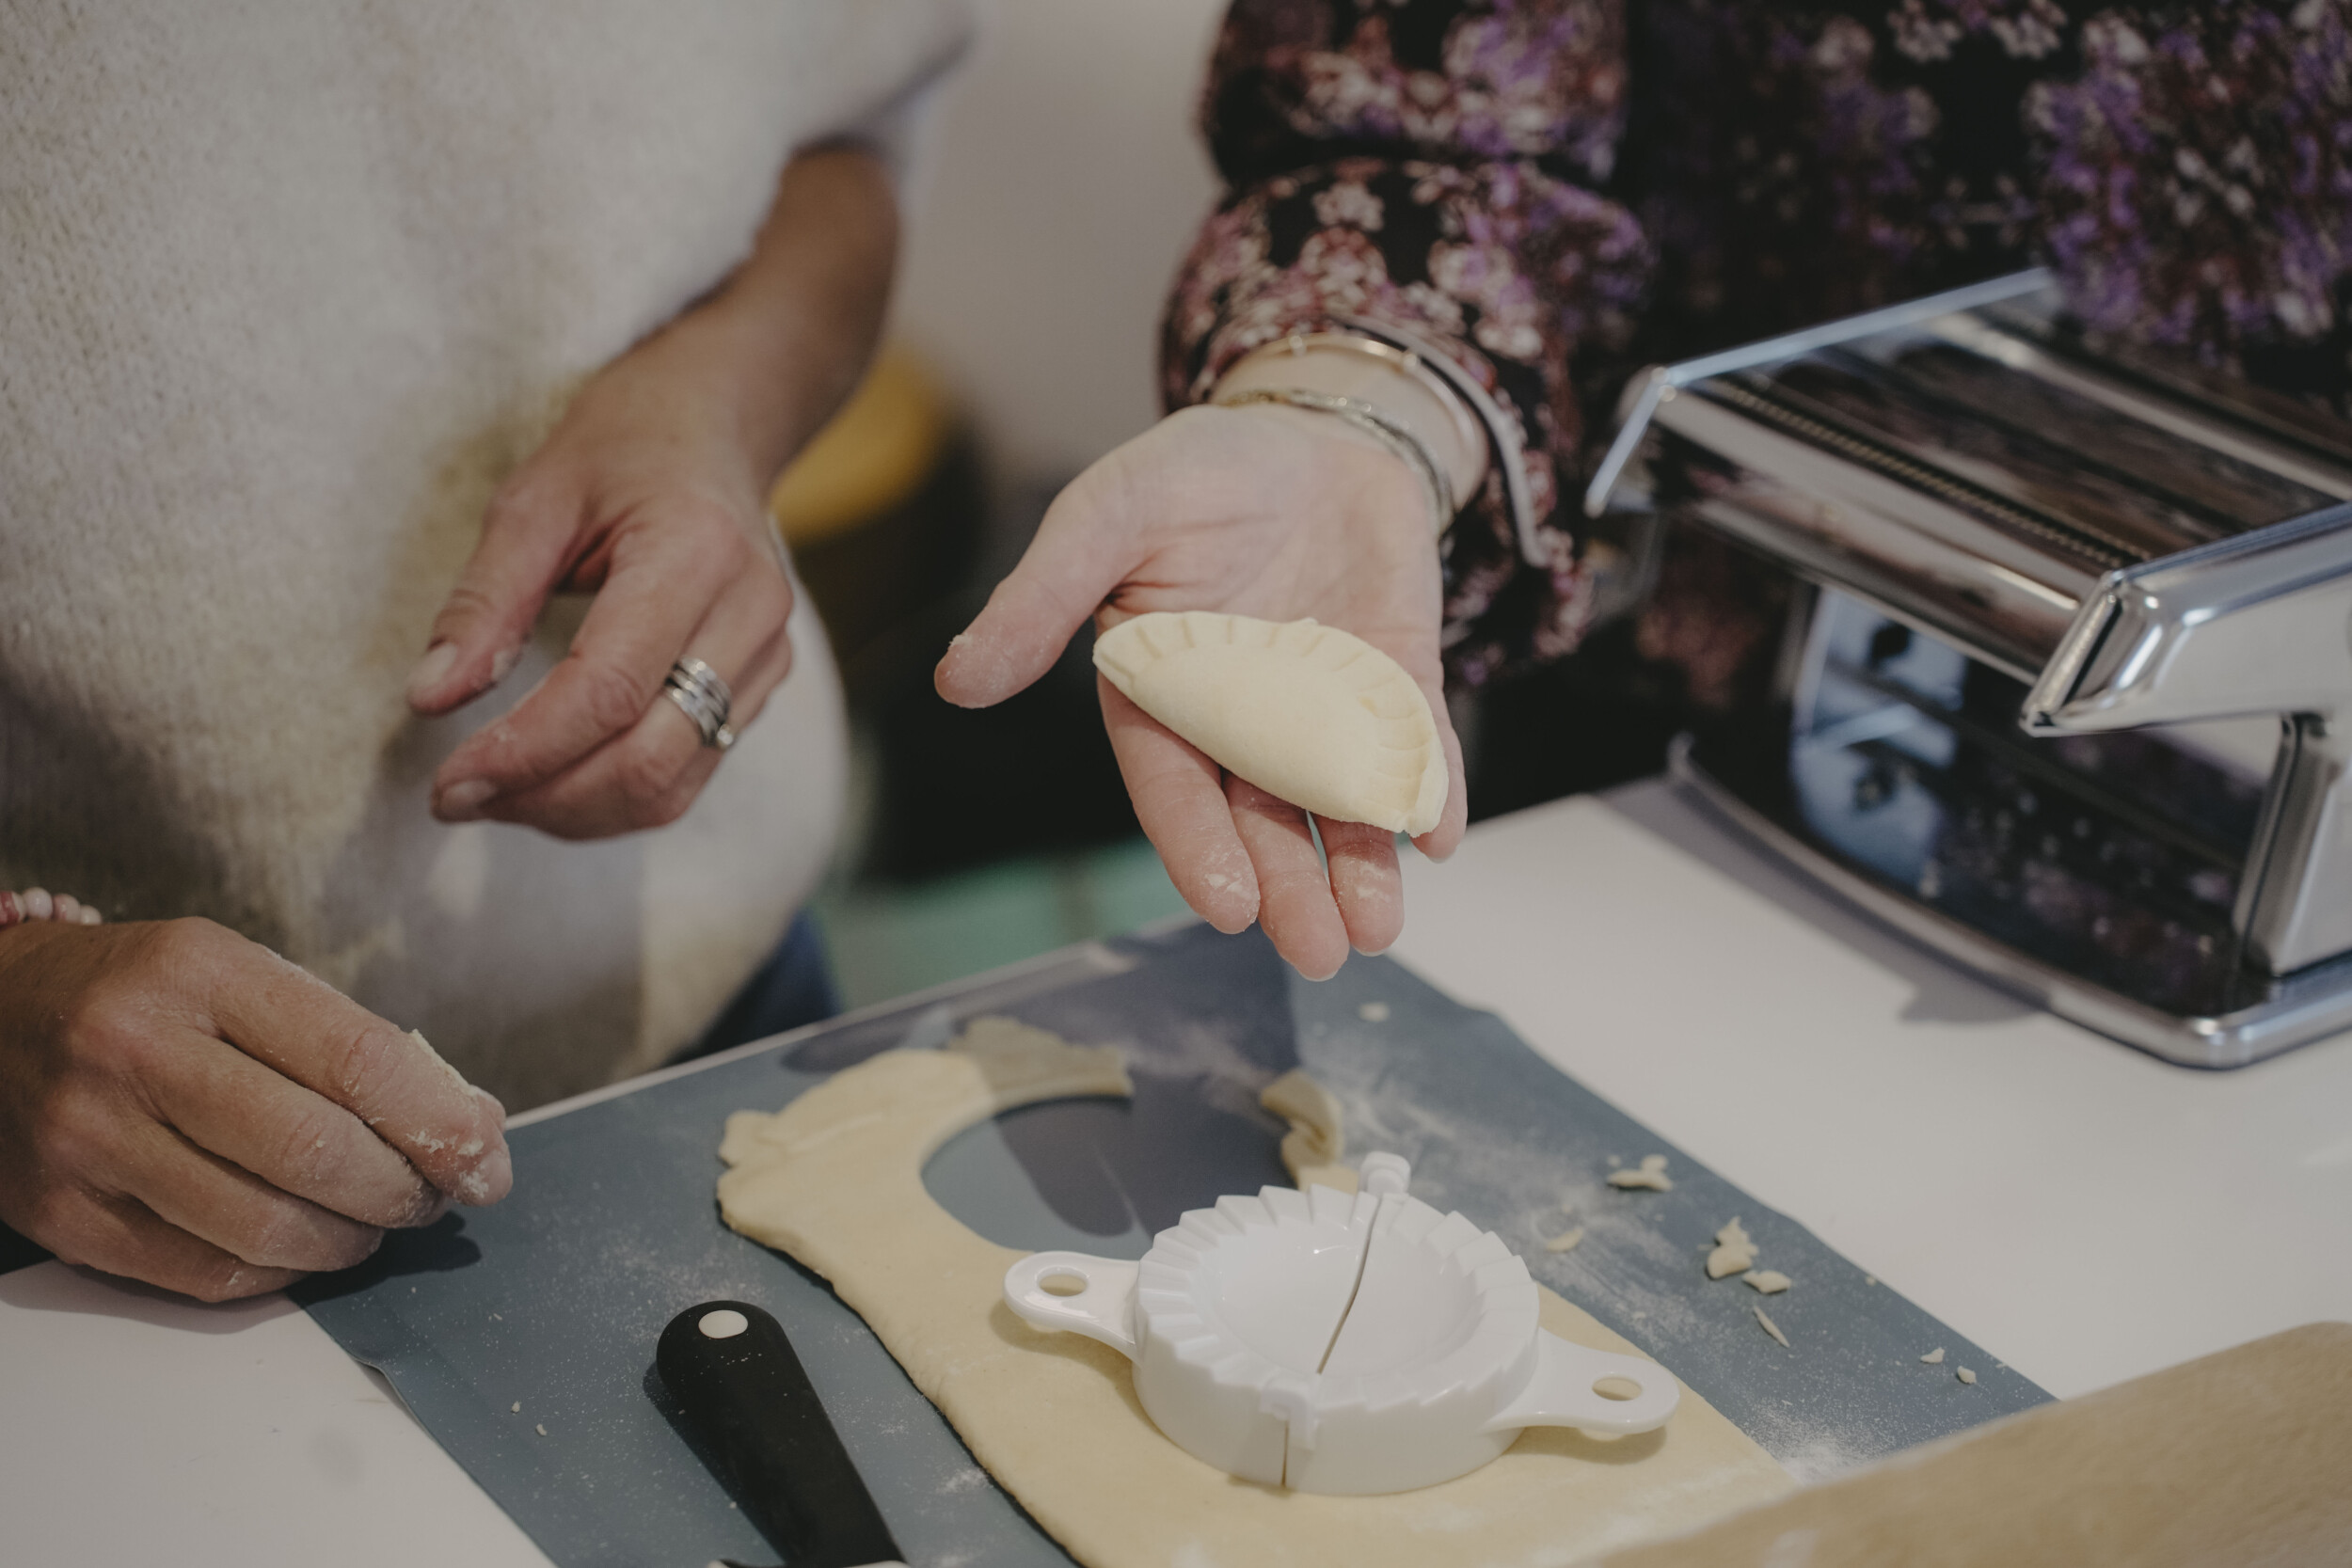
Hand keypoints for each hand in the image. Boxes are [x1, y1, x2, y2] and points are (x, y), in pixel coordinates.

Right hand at [0, 919, 511, 1301]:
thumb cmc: (145, 995)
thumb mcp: (241, 976)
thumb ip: (348, 1044)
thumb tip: (470, 1125)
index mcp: (201, 972)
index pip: (358, 1059)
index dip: (441, 1123)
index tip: (486, 1158)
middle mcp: (137, 1050)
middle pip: (318, 1152)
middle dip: (406, 1190)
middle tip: (436, 1195)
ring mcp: (90, 1138)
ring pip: (268, 1226)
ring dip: (352, 1239)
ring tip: (374, 1221)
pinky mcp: (63, 1215)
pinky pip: (207, 1272)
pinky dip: (283, 1270)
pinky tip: (306, 1243)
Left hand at [404, 336, 799, 837]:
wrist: (716, 426)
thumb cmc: (622, 449)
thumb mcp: (536, 499)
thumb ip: (485, 601)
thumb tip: (430, 698)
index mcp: (696, 553)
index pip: (609, 690)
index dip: (525, 751)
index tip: (447, 783)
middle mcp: (750, 615)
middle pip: (649, 758)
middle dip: (544, 798)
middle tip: (454, 799)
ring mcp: (767, 658)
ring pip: (672, 784)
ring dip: (574, 812)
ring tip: (494, 795)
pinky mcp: (761, 686)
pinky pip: (687, 774)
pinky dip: (611, 798)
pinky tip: (550, 780)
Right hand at [936, 404, 1468, 978]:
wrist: (1314, 423)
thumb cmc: (1197, 468)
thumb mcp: (1109, 513)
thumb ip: (1042, 597)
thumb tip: (955, 682)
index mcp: (1161, 694)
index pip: (1174, 786)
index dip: (1197, 846)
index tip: (1225, 905)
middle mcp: (1242, 718)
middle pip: (1261, 818)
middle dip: (1288, 886)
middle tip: (1315, 948)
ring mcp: (1324, 706)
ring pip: (1337, 803)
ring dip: (1359, 866)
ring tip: (1374, 928)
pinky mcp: (1396, 681)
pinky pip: (1414, 746)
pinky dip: (1428, 791)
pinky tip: (1438, 837)